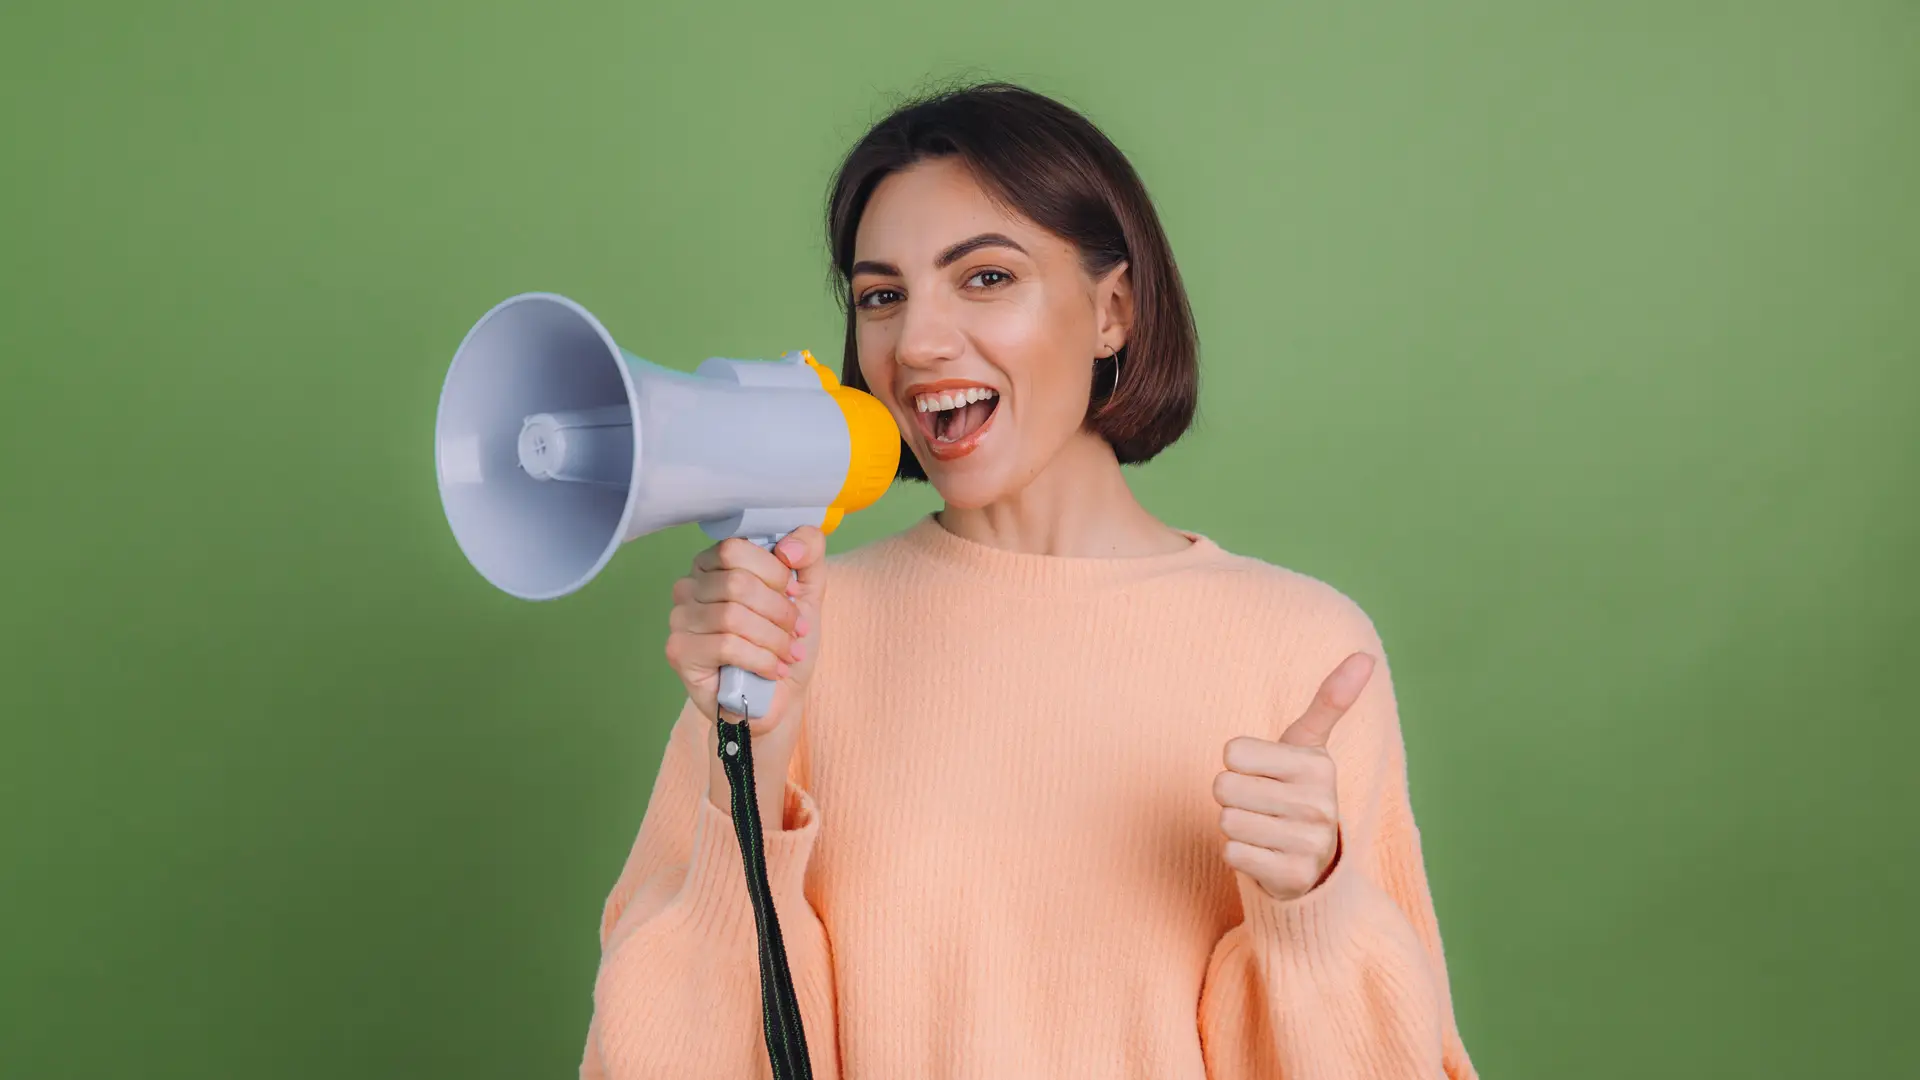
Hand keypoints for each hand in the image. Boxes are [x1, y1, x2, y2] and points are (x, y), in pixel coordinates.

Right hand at [664, 528, 827, 820]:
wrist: (778, 699)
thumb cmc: (786, 641)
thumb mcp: (808, 590)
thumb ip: (809, 551)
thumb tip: (789, 546)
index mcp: (714, 564)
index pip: (736, 548)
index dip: (775, 573)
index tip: (794, 595)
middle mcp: (689, 586)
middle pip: (736, 583)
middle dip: (779, 611)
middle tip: (797, 631)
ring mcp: (679, 619)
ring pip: (732, 616)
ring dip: (773, 638)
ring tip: (788, 653)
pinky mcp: (679, 652)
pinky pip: (724, 646)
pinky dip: (761, 659)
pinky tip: (774, 670)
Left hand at [1213, 652, 1374, 902]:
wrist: (1314, 859)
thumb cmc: (1297, 788)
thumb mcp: (1310, 744)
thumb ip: (1330, 700)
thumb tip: (1365, 656)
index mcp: (1317, 765)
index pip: (1232, 752)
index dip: (1238, 763)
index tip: (1264, 773)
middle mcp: (1318, 805)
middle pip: (1224, 787)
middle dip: (1233, 795)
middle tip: (1261, 803)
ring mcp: (1308, 843)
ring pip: (1226, 821)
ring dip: (1236, 826)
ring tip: (1263, 826)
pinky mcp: (1291, 876)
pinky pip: (1232, 854)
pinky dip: (1238, 853)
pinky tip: (1263, 852)